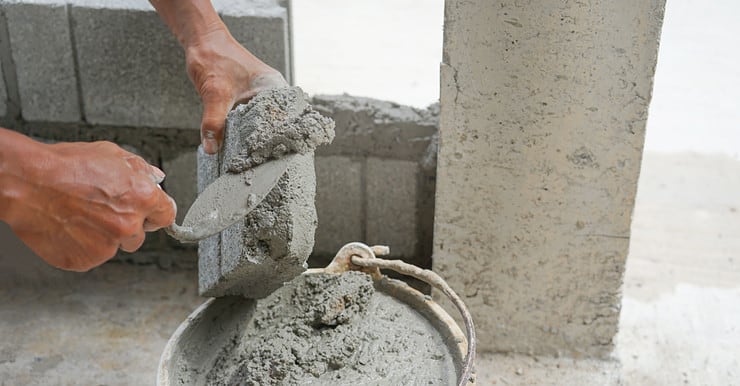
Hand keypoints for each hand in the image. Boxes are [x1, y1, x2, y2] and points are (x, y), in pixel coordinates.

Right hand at [0, 136, 175, 270]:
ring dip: (105, 236)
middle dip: (127, 224)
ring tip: (81, 215)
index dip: (156, 213)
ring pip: (115, 246)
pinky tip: (70, 227)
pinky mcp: (85, 260)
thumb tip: (155, 178)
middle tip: (102, 210)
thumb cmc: (65, 167)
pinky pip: (92, 256)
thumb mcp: (111, 154)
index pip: (166, 215)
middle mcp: (129, 225)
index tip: (149, 214)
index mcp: (142, 197)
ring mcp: (107, 246)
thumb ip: (140, 169)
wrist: (27, 183)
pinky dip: (83, 246)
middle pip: (140, 234)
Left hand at [185, 28, 287, 153]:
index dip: (283, 139)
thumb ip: (213, 122)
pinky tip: (243, 147)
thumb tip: (212, 148)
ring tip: (257, 160)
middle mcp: (272, 93)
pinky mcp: (248, 100)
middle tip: (266, 164)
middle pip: (277, 125)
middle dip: (271, 144)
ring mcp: (261, 97)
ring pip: (263, 124)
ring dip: (258, 140)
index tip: (277, 157)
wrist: (201, 40)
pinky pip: (252, 120)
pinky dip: (247, 133)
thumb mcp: (214, 93)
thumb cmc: (214, 57)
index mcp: (274, 88)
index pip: (287, 120)